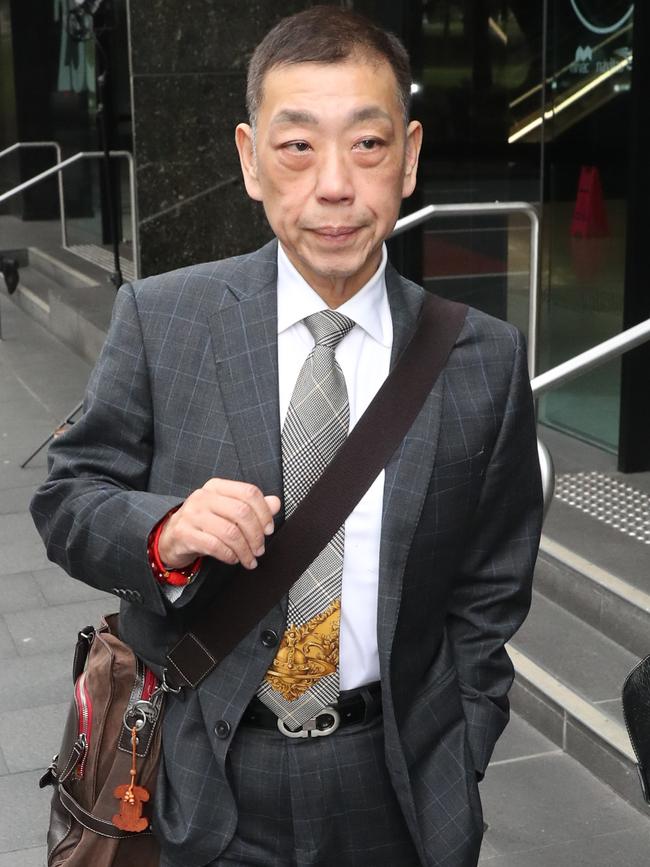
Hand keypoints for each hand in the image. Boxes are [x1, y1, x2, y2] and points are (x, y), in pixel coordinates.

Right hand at [157, 479, 280, 569]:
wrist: (171, 537)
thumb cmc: (204, 523)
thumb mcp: (228, 511)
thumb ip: (252, 506)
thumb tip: (275, 503)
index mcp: (217, 486)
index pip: (249, 492)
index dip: (264, 512)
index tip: (269, 529)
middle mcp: (203, 496)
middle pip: (242, 512)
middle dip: (256, 535)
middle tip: (260, 550)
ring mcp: (192, 514)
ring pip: (230, 532)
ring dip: (245, 550)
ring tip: (249, 559)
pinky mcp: (184, 533)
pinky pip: (214, 546)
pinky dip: (229, 555)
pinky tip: (233, 559)